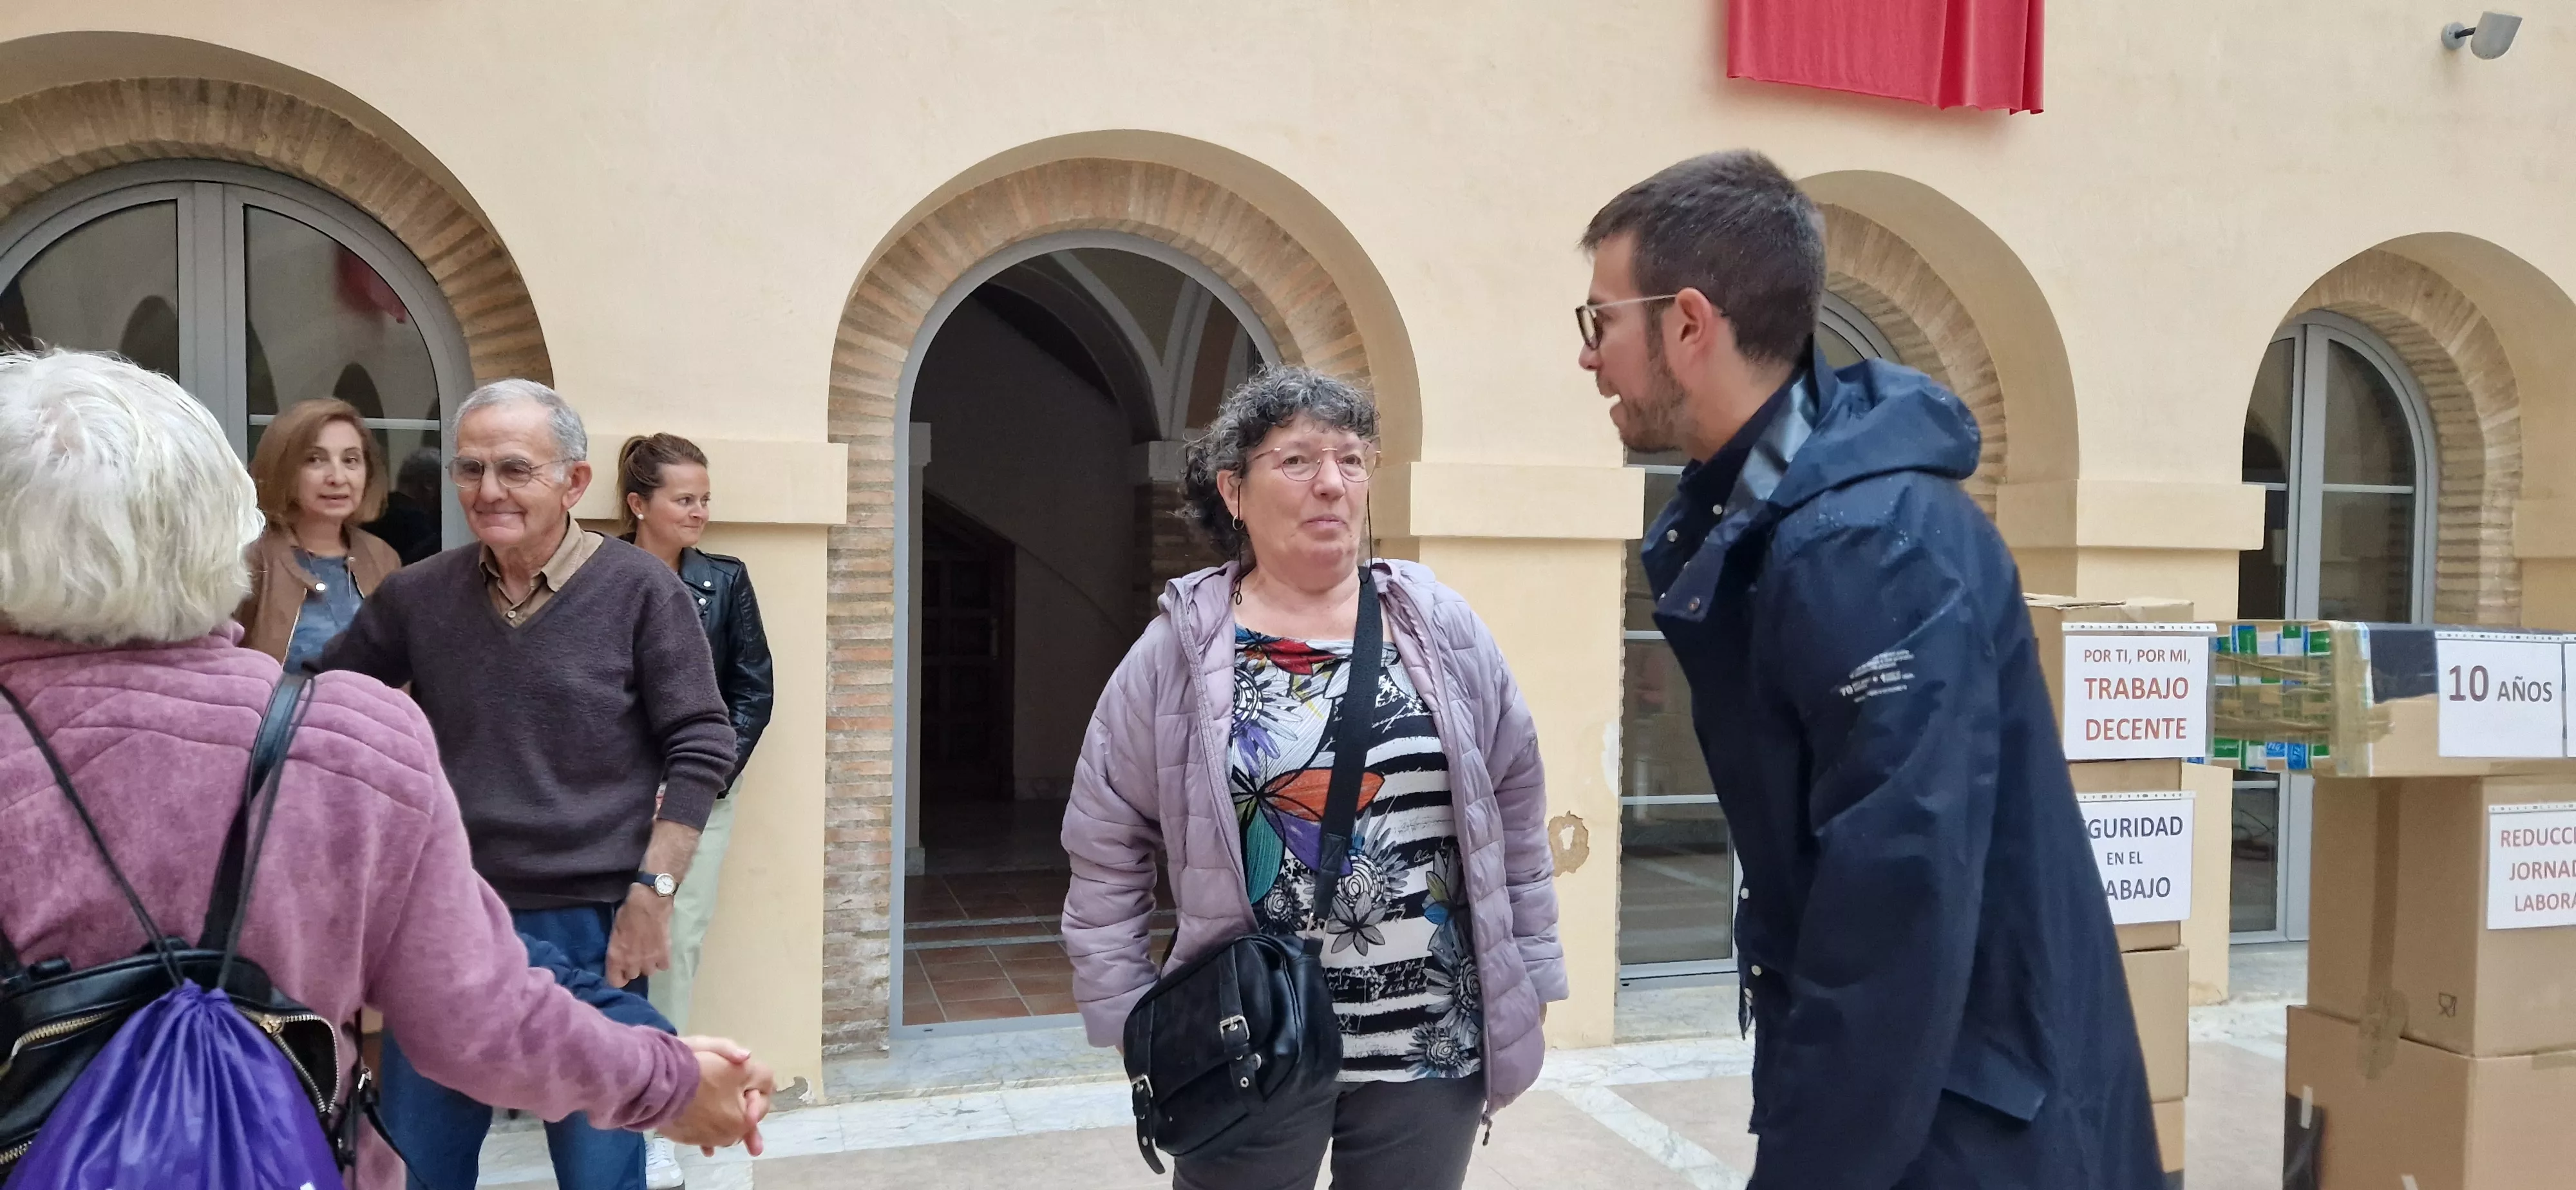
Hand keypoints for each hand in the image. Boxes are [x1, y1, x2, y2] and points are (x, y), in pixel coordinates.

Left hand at [607, 888, 673, 986]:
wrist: (649, 903)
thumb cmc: (628, 913)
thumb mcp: (614, 932)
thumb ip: (617, 949)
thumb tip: (620, 955)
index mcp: (615, 957)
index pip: (615, 982)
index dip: (618, 977)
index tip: (620, 972)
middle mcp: (631, 963)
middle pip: (633, 976)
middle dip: (633, 967)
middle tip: (635, 956)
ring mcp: (649, 961)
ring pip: (649, 972)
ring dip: (648, 964)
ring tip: (649, 953)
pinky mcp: (664, 955)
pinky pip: (663, 966)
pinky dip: (662, 961)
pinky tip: (660, 951)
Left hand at [663, 1036, 775, 1154]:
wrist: (651, 1071)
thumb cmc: (681, 1056)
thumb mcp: (704, 1045)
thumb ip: (726, 1048)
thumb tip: (747, 1056)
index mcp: (735, 1069)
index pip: (761, 1085)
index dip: (759, 1101)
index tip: (749, 1116)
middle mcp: (727, 1086)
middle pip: (746, 1108)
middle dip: (750, 1127)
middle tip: (754, 1148)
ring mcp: (712, 1101)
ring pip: (728, 1121)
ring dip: (733, 1136)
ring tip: (733, 1151)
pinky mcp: (696, 1112)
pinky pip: (708, 1127)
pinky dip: (710, 1138)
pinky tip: (708, 1150)